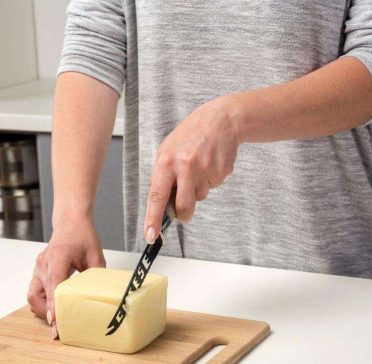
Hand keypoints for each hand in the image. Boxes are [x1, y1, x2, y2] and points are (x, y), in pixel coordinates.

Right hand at [27, 214, 104, 337]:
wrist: (70, 223)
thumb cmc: (82, 236)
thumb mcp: (95, 255)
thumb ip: (96, 276)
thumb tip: (101, 297)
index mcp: (58, 256)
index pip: (53, 283)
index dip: (54, 303)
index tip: (55, 320)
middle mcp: (44, 263)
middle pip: (37, 294)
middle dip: (47, 312)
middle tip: (58, 327)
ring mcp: (38, 267)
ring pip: (32, 295)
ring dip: (43, 309)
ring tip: (57, 319)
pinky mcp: (38, 271)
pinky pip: (35, 291)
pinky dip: (42, 302)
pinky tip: (54, 309)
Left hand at [144, 96, 240, 242]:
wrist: (221, 119)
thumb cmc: (190, 136)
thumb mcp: (168, 151)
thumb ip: (163, 177)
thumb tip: (160, 205)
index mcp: (167, 162)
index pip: (156, 197)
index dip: (152, 219)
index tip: (150, 235)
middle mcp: (185, 166)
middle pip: (183, 206)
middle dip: (183, 215)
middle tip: (183, 214)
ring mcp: (205, 170)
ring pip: (199, 197)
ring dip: (197, 189)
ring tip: (198, 167)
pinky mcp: (221, 172)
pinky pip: (212, 187)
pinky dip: (209, 180)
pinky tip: (210, 163)